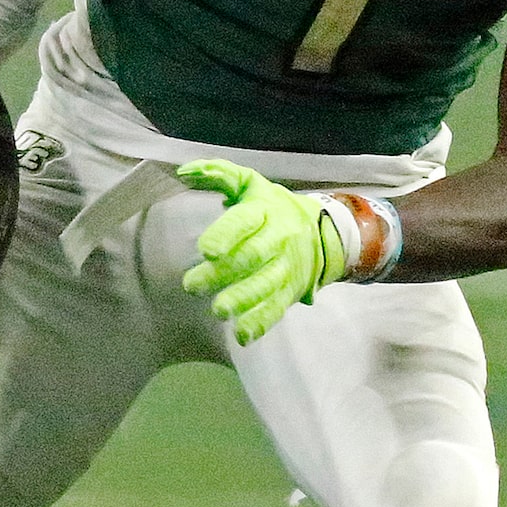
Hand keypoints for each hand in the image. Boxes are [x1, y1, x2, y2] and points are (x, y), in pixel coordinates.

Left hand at [177, 160, 349, 343]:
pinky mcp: (291, 290)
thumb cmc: (269, 206)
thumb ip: (219, 174)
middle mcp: (279, 238)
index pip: (245, 221)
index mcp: (265, 210)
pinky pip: (277, 308)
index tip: (206, 250)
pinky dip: (261, 322)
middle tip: (192, 285)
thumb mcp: (249, 183)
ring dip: (243, 299)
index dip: (227, 234)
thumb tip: (184, 170)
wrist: (322, 229)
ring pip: (266, 284)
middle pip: (252, 256)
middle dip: (223, 273)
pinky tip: (243, 335)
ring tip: (219, 311)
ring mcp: (287, 267)